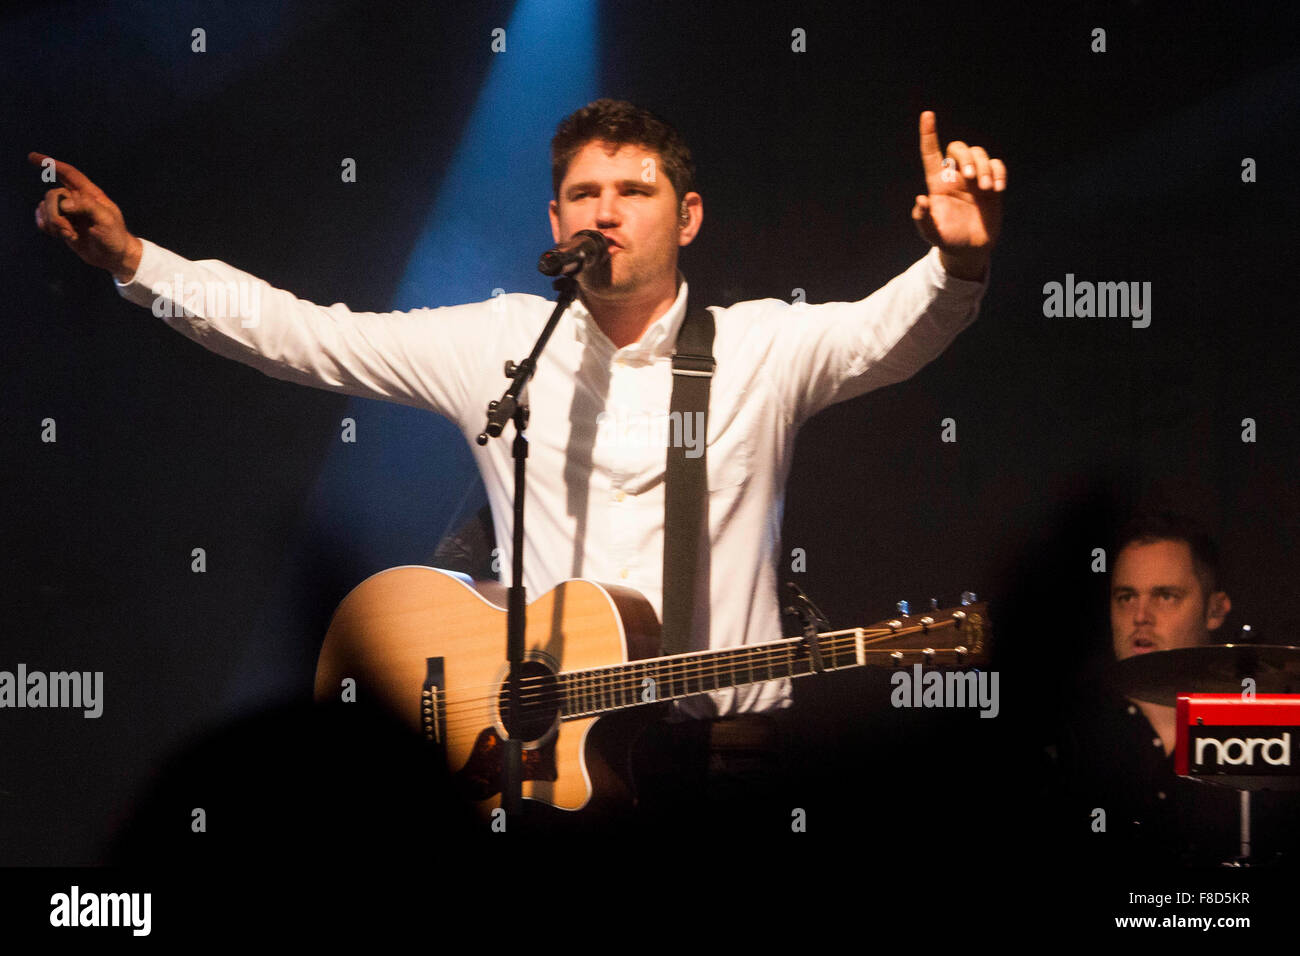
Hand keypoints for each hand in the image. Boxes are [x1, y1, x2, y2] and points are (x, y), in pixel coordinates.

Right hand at [29, 153, 141, 280]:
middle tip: (69, 230)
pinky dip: (46, 226)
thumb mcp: (106, 220)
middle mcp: (77, 200)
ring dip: (53, 224)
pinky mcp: (62, 224)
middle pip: (52, 195)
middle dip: (55, 213)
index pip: (69, 174)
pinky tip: (59, 235)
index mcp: (90, 194)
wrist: (113, 257)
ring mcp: (68, 212)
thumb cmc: (114, 237)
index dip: (52, 164)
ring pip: (44, 207)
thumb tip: (64, 204)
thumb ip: (87, 207)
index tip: (33, 157)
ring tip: (69, 235)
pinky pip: (42, 218)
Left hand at [910, 111, 1004, 279]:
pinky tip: (997, 189)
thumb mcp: (931, 233)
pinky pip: (997, 165)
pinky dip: (999, 173)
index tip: (927, 115)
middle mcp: (955, 176)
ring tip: (987, 190)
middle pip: (959, 148)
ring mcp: (974, 178)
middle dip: (966, 158)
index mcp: (937, 183)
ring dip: (984, 168)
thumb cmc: (947, 239)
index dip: (928, 134)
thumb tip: (921, 200)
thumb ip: (923, 219)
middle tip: (971, 179)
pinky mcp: (992, 184)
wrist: (970, 249)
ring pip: (979, 154)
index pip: (931, 153)